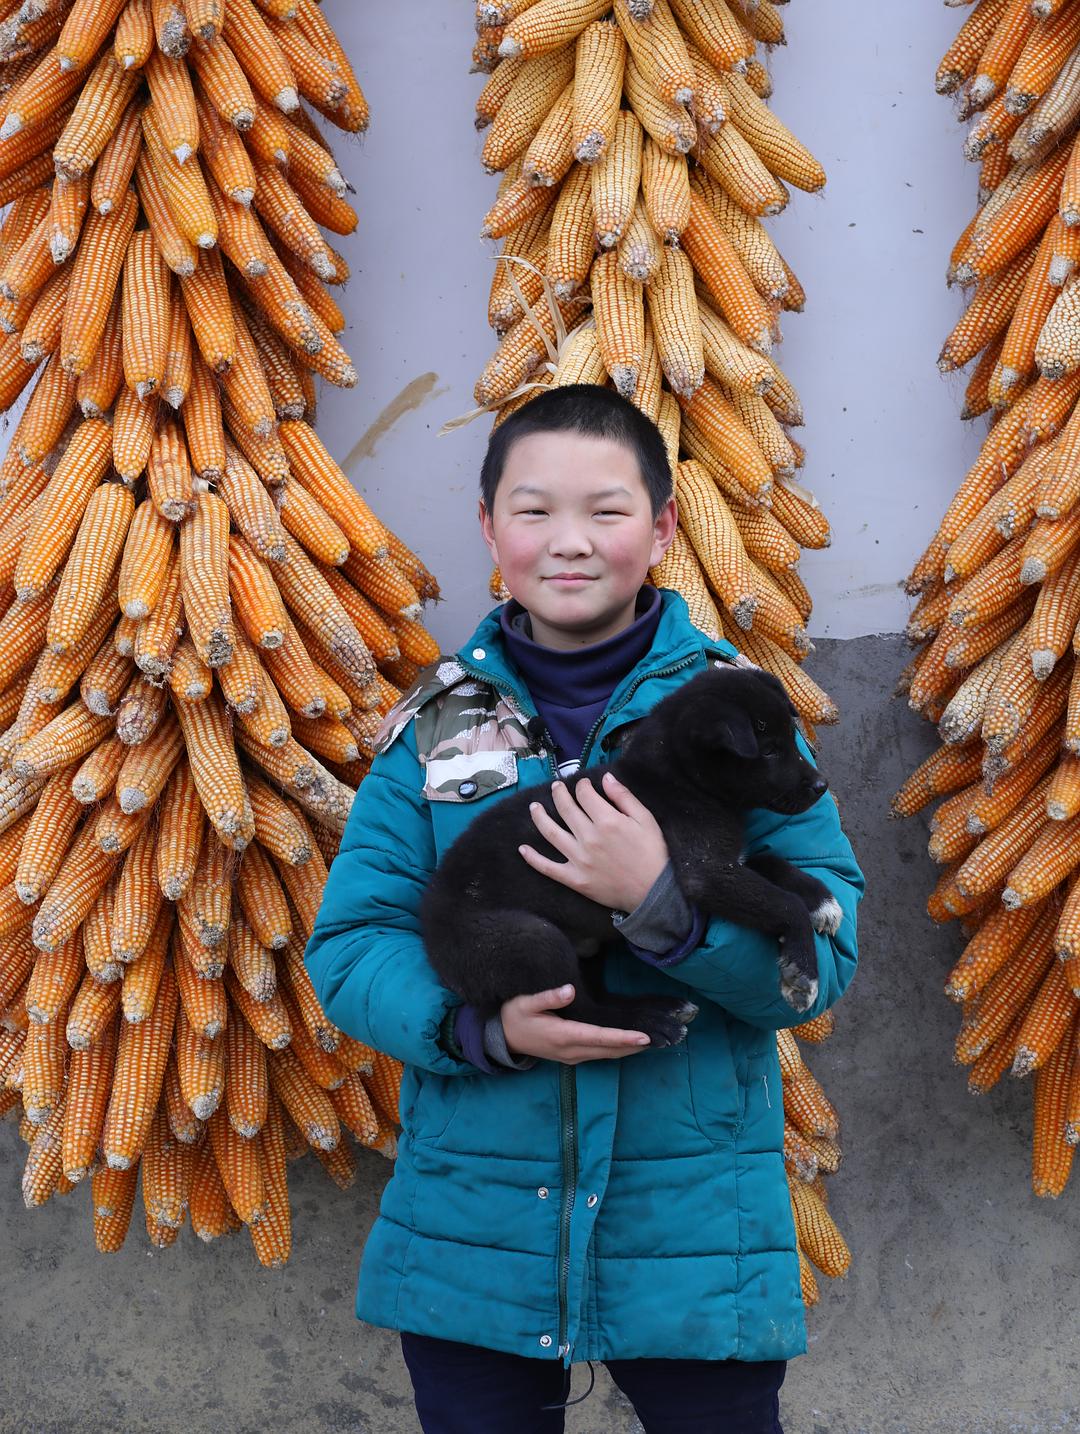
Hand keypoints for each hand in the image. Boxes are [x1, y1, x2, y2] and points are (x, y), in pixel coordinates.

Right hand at [501, 985, 651, 1064]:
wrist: (502, 1037)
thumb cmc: (513, 1015)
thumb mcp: (525, 1003)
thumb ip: (548, 997)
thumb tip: (569, 991)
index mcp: (562, 1036)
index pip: (600, 1037)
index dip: (623, 1038)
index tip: (644, 1037)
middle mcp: (571, 1050)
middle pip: (610, 1050)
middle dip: (635, 1045)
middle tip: (661, 1038)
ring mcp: (572, 1056)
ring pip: (608, 1055)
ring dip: (629, 1049)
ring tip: (653, 1041)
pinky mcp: (573, 1056)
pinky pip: (601, 1054)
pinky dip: (619, 1049)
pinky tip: (631, 1044)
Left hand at [518, 772, 668, 912]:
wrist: (654, 891)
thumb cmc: (653, 854)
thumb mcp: (646, 819)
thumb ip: (624, 797)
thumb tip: (606, 778)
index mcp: (607, 820)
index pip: (585, 795)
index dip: (582, 785)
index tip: (584, 785)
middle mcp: (588, 837)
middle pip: (566, 809)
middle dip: (559, 794)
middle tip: (556, 787)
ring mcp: (579, 859)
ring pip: (551, 832)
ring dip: (539, 817)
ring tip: (534, 807)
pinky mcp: (575, 879)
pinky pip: (548, 868)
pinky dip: (533, 859)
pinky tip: (522, 849)